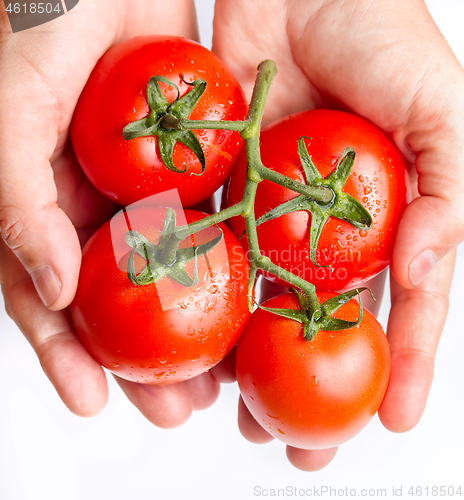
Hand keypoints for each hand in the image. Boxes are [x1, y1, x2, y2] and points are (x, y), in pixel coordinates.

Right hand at [0, 0, 220, 427]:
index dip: (65, 356)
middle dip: (144, 362)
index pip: (47, 298)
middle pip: (120, 304)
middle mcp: (95, 207)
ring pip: (172, 277)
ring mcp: (147, 192)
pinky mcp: (193, 169)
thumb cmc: (43, 19)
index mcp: (43, 203)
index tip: (92, 404)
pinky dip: (231, 266)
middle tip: (176, 409)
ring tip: (220, 381)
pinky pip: (214, 224)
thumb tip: (47, 288)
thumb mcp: (12, 106)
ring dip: (195, 330)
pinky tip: (253, 304)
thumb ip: (17, 196)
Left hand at [212, 0, 463, 469]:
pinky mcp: (225, 192)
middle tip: (298, 447)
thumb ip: (451, 193)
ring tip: (239, 417)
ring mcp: (273, 216)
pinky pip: (214, 252)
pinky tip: (198, 342)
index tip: (391, 421)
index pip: (399, 308)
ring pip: (261, 304)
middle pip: (322, 325)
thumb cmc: (382, 35)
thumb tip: (426, 267)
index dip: (402, 365)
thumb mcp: (445, 112)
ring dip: (251, 363)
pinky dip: (205, 296)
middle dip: (313, 387)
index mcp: (388, 220)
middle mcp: (328, 230)